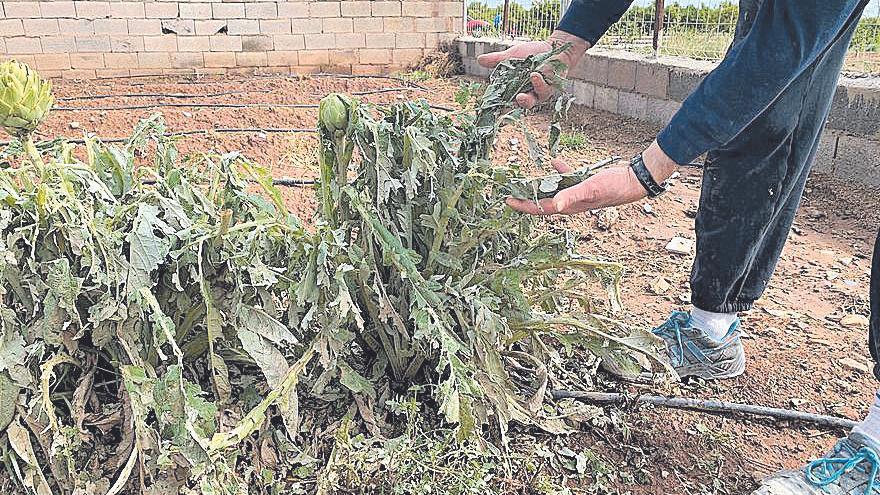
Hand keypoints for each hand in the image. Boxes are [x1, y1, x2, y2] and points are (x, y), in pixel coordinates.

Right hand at [477, 31, 588, 108]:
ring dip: (525, 98)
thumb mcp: (512, 56)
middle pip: (516, 105)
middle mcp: (524, 94)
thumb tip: (479, 59)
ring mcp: (536, 94)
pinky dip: (538, 84)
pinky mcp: (549, 90)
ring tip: (523, 89)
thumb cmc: (532, 54)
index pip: (503, 99)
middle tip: (507, 103)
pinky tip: (534, 75)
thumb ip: (497, 60)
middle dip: (511, 106)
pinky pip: (542, 90)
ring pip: (530, 101)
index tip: (490, 106)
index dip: (497, 103)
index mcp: (513, 89)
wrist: (553, 49)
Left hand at [507, 141, 678, 215]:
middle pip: (544, 202)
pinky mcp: (586, 183)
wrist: (635, 180)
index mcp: (570, 206)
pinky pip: (568, 178)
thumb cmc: (614, 187)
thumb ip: (571, 195)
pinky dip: (560, 172)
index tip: (508, 201)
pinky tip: (555, 163)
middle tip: (511, 192)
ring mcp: (578, 193)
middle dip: (527, 199)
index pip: (541, 209)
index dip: (524, 206)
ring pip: (554, 190)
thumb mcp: (590, 188)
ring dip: (541, 186)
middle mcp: (572, 202)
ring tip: (527, 180)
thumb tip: (554, 204)